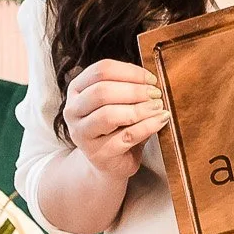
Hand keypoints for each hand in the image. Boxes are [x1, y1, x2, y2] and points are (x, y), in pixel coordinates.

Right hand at [62, 59, 170, 180]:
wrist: (108, 162)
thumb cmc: (116, 126)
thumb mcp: (117, 102)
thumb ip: (128, 87)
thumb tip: (151, 80)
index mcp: (76, 89)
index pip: (100, 71)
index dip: (129, 71)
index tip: (151, 78)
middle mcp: (73, 110)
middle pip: (102, 91)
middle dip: (134, 90)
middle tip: (156, 93)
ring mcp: (82, 134)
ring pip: (109, 115)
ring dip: (139, 108)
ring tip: (158, 107)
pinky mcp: (98, 154)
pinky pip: (125, 136)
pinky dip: (147, 126)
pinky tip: (160, 120)